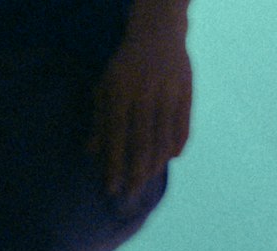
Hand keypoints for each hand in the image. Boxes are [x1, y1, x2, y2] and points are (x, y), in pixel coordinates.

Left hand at [87, 11, 192, 200]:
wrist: (158, 31)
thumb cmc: (126, 66)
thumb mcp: (106, 87)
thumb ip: (100, 120)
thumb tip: (91, 153)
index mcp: (121, 90)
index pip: (117, 137)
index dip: (114, 165)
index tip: (111, 188)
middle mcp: (145, 92)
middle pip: (142, 143)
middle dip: (136, 172)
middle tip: (131, 192)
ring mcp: (168, 91)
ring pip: (164, 138)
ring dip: (156, 164)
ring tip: (148, 178)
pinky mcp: (186, 91)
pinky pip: (183, 127)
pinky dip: (177, 146)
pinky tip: (170, 158)